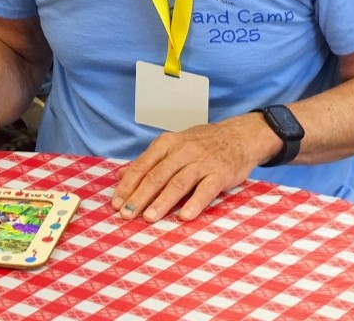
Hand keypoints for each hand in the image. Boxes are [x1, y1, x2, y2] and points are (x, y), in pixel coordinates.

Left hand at [111, 114, 274, 222]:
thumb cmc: (201, 144)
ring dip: (162, 201)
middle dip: (139, 196)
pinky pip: (206, 189)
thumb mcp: (172, 146)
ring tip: (149, 217)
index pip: (142, 166)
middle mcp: (182, 151)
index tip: (115, 202)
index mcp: (166, 144)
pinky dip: (195, 203)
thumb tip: (120, 176)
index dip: (127, 185)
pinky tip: (184, 216)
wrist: (238, 136)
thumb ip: (148, 162)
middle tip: (126, 213)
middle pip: (156, 176)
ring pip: (178, 183)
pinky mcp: (221, 173)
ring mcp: (202, 162)